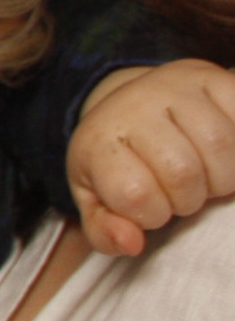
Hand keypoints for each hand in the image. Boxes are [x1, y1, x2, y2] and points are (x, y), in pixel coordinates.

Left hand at [67, 60, 234, 255]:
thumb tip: (130, 243)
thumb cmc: (119, 163)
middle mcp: (134, 106)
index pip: (134, 194)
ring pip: (220, 146)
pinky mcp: (211, 77)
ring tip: (205, 176)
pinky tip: (224, 153)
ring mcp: (174, 86)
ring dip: (221, 176)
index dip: (151, 213)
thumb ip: (105, 230)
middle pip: (184, 171)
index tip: (149, 206)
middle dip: (189, 197)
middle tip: (182, 192)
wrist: (130, 107)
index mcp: (99, 141)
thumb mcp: (98, 199)